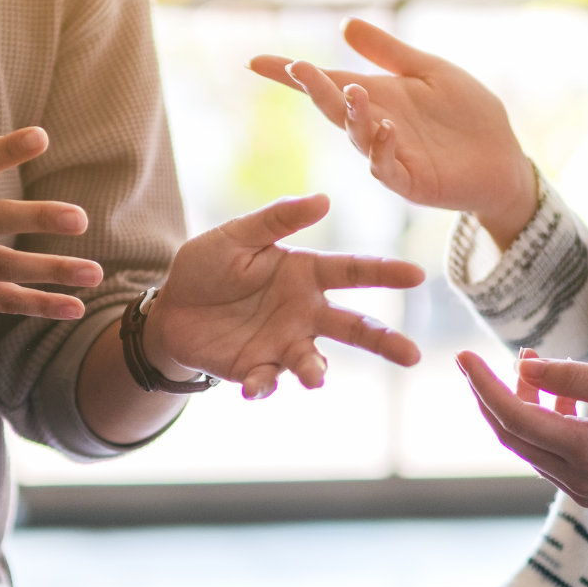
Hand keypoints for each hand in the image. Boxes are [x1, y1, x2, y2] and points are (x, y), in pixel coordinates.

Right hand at [0, 128, 102, 358]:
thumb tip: (21, 141)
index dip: (7, 149)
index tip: (40, 136)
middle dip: (36, 218)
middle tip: (79, 218)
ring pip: (7, 267)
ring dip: (52, 270)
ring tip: (95, 272)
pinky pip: (5, 300)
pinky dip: (40, 305)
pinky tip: (75, 307)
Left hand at [145, 194, 423, 399]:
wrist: (170, 309)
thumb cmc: (208, 266)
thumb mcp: (237, 235)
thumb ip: (277, 219)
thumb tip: (324, 199)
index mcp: (306, 274)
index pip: (353, 271)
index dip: (385, 272)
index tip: (417, 275)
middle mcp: (305, 312)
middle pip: (354, 327)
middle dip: (385, 341)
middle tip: (413, 355)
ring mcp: (284, 344)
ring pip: (314, 362)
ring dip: (316, 371)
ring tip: (315, 379)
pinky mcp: (258, 368)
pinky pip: (269, 380)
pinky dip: (264, 386)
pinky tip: (253, 387)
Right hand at [250, 18, 538, 248]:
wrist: (503, 158)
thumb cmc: (467, 115)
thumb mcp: (429, 71)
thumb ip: (389, 53)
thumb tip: (346, 25)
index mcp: (376, 98)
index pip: (326, 84)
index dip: (291, 75)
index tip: (256, 62)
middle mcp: (374, 126)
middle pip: (334, 108)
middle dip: (314, 89)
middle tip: (297, 68)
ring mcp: (390, 156)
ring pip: (357, 137)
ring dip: (351, 115)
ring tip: (353, 91)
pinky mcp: (411, 182)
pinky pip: (388, 168)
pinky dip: (383, 149)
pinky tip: (387, 128)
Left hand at [456, 348, 587, 506]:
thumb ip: (575, 377)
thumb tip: (523, 365)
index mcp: (586, 453)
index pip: (514, 417)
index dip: (484, 385)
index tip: (462, 356)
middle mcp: (575, 478)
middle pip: (510, 434)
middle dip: (490, 395)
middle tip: (478, 360)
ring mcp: (579, 489)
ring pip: (527, 444)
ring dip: (519, 404)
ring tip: (531, 363)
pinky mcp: (585, 489)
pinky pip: (546, 453)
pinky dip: (540, 422)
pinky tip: (555, 394)